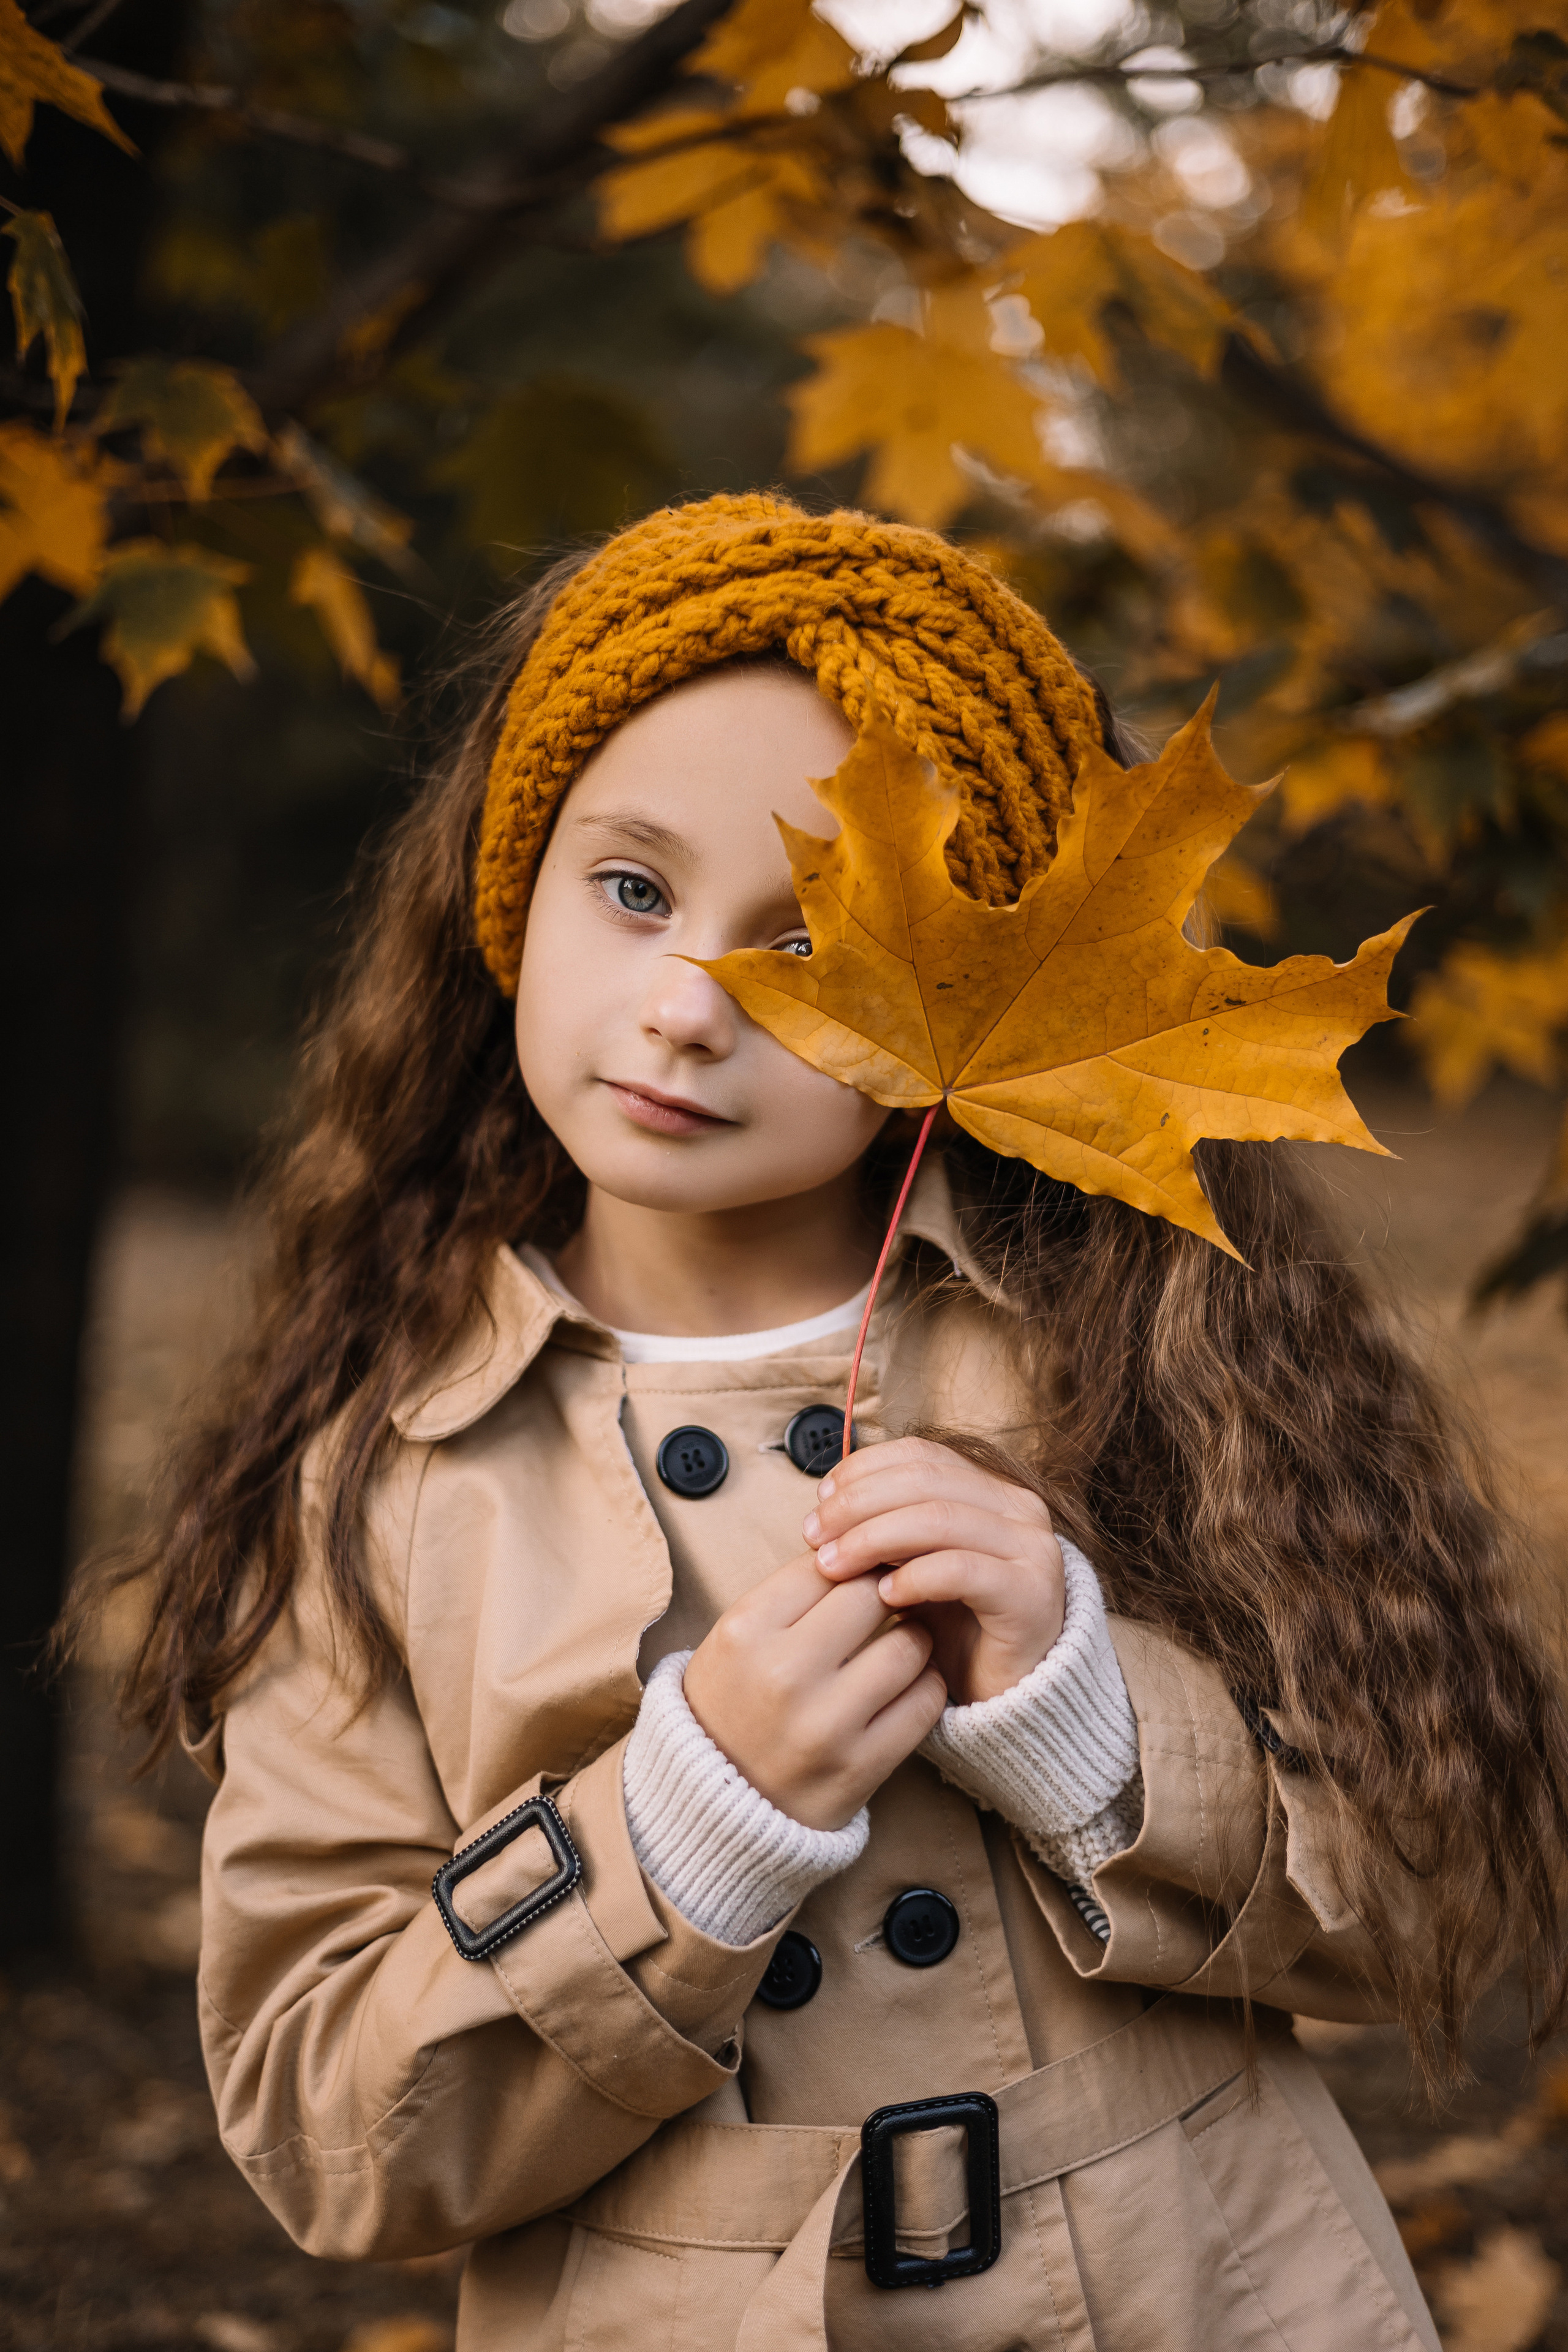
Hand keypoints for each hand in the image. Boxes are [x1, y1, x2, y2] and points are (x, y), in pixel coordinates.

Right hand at [682, 1552, 946, 1830]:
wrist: (718, 1808)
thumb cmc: (735, 1704)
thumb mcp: (739, 1637)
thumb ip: (795, 1593)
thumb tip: (869, 1543)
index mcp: (745, 1631)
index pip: (826, 1563)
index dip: (852, 1559)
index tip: (860, 1570)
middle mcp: (783, 1674)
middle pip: (873, 1594)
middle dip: (887, 1591)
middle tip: (889, 1600)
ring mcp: (826, 1724)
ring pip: (911, 1645)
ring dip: (913, 1638)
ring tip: (897, 1644)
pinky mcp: (861, 1767)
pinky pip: (926, 1701)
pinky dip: (925, 1686)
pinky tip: (904, 1687)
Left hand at [803, 1436, 1064, 1706]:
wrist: (1005, 1695)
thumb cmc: (953, 1627)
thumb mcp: (912, 1563)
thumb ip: (883, 1525)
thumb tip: (826, 1501)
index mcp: (990, 1488)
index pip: (920, 1455)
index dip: (864, 1470)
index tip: (819, 1502)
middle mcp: (1019, 1509)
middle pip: (924, 1480)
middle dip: (859, 1503)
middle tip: (814, 1536)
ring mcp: (1031, 1548)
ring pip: (939, 1519)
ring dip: (874, 1537)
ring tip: (833, 1565)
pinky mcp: (1031, 1594)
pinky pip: (962, 1570)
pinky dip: (915, 1576)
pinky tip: (884, 1594)